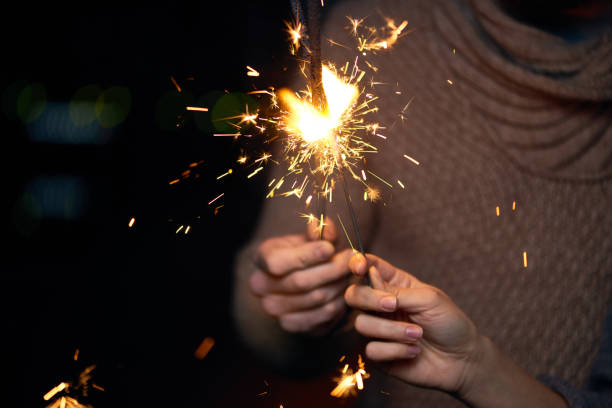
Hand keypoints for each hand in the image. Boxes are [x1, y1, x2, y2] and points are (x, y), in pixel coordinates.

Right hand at [249, 217, 352, 335]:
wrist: (305, 277)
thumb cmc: (310, 252)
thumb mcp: (314, 236)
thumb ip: (322, 231)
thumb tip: (323, 228)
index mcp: (263, 257)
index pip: (277, 262)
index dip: (306, 256)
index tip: (330, 248)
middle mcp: (261, 286)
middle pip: (300, 282)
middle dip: (333, 269)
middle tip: (353, 259)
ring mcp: (274, 308)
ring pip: (315, 299)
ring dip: (340, 285)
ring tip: (352, 274)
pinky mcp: (291, 324)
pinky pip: (321, 317)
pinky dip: (339, 304)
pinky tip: (345, 291)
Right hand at [344, 253, 480, 392]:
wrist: (462, 359)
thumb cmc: (449, 323)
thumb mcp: (428, 298)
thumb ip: (397, 290)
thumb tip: (369, 276)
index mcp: (393, 285)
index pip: (367, 267)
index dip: (357, 263)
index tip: (362, 267)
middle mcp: (380, 305)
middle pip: (353, 295)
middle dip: (370, 299)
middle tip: (393, 305)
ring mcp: (378, 329)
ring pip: (362, 324)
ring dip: (392, 330)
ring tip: (418, 334)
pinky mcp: (379, 354)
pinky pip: (372, 349)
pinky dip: (395, 350)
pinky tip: (414, 351)